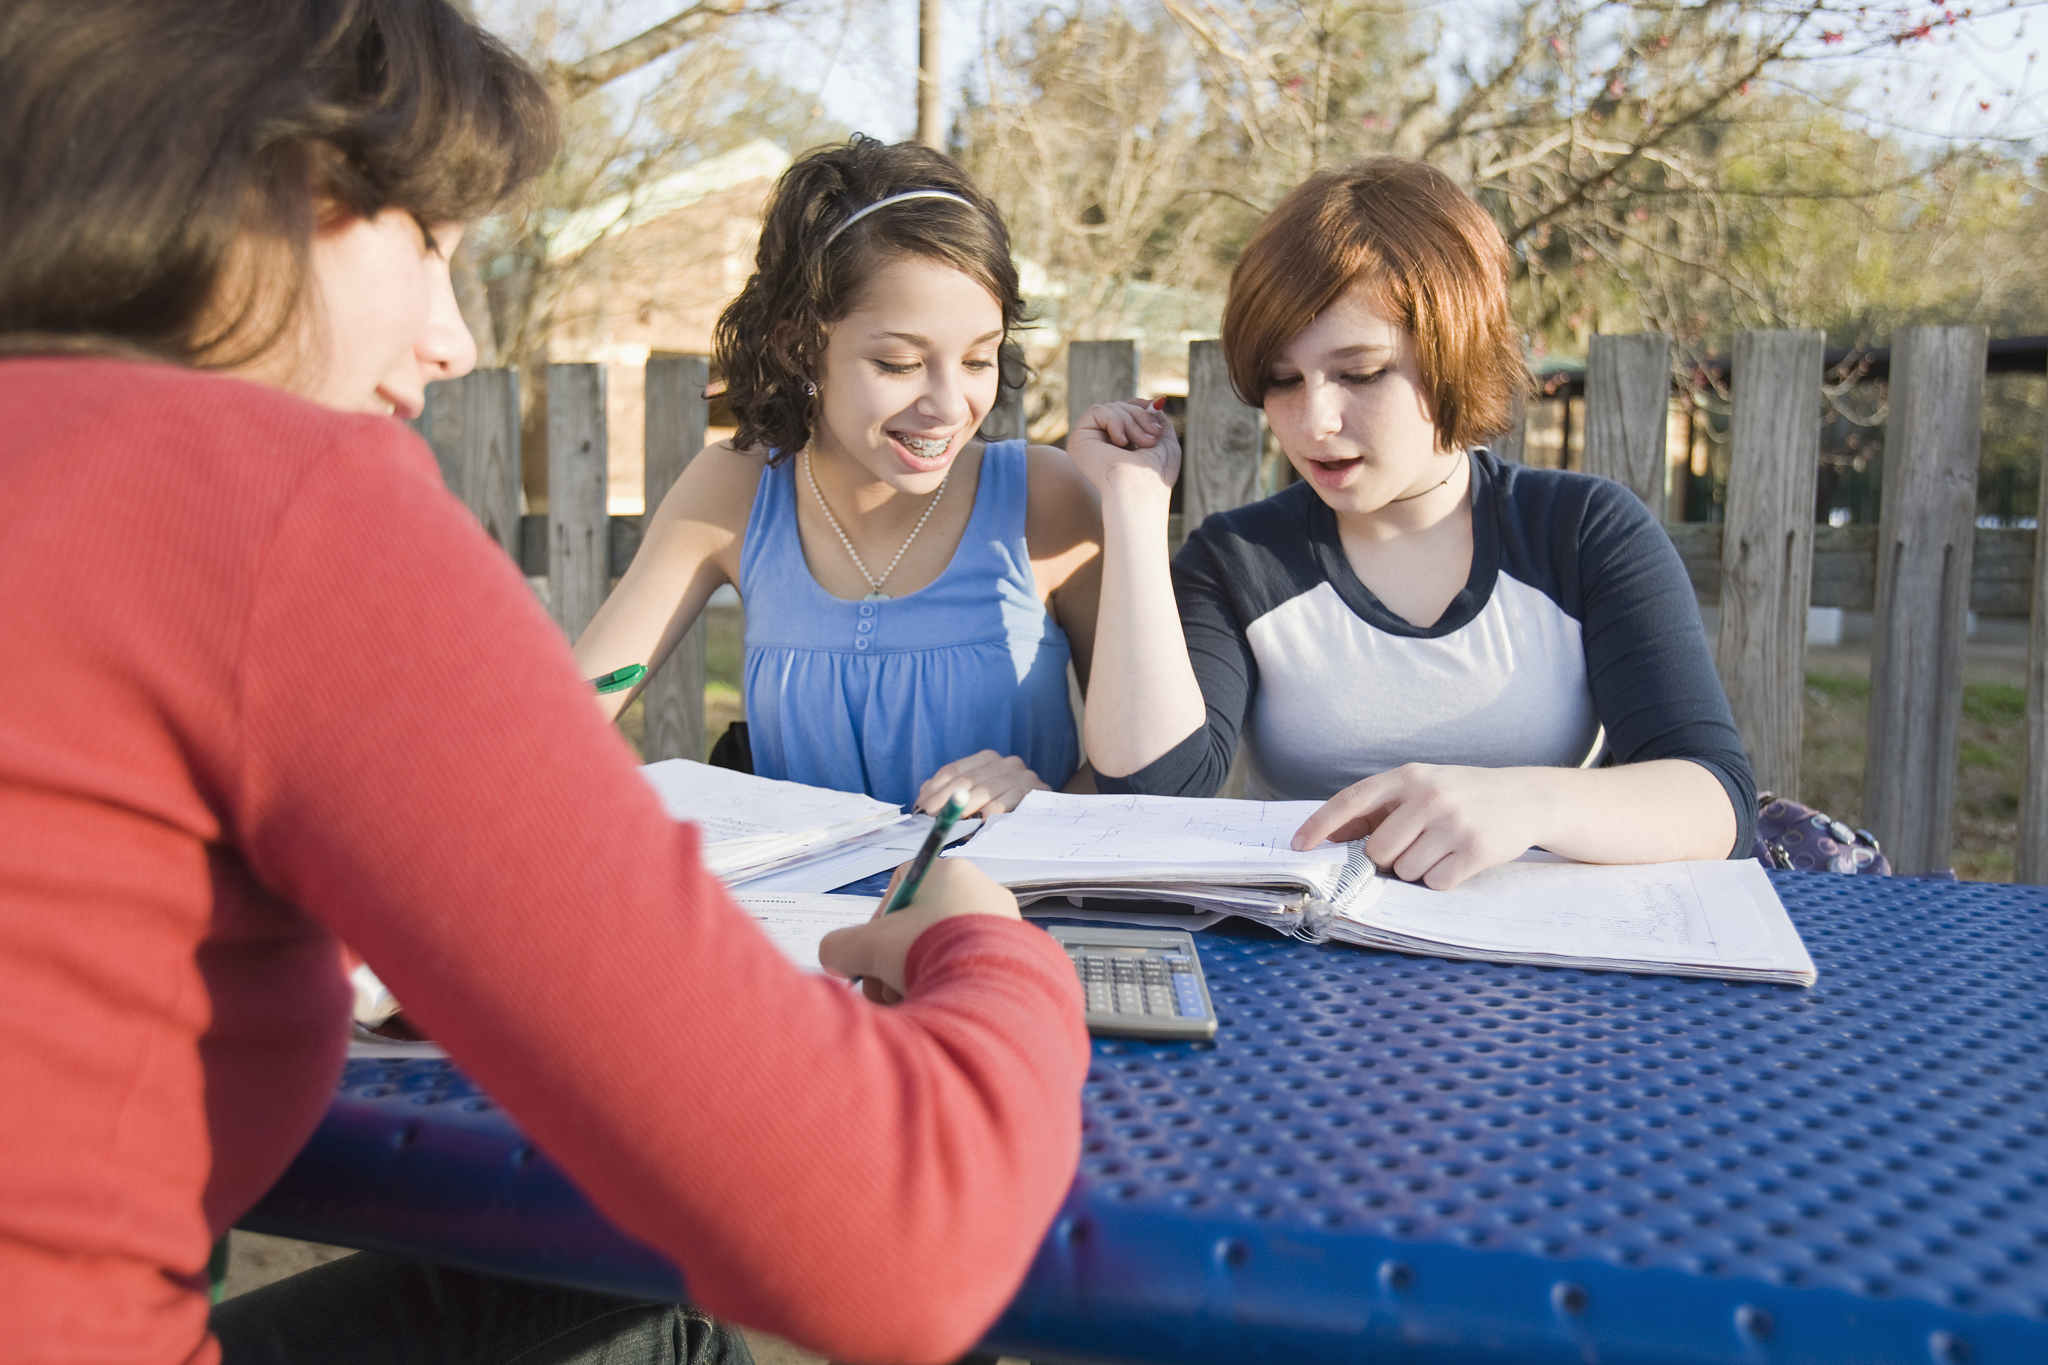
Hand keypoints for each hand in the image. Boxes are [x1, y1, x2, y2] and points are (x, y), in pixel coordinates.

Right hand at [818, 856, 1020, 1002]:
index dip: (877, 925)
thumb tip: (838, 960)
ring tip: (911, 1002)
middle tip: (884, 990)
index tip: (871, 954)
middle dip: (893, 963)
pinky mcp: (1014, 957)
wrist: (987, 988)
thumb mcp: (866, 946)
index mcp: (948, 873)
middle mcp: (980, 892)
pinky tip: (938, 1010)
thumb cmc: (926, 951)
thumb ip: (839, 947)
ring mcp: (1001, 925)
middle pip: (919, 928)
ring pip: (941, 952)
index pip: (901, 892)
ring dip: (915, 979)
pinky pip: (968, 970)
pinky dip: (947, 990)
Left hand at [916, 750, 1049, 817]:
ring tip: (952, 823)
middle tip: (933, 819)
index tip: (922, 807)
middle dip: (947, 801)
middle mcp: (1005, 762)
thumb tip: (924, 795)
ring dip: (966, 808)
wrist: (1045, 817)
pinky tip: (981, 822)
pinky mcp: (1034, 791)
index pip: (953, 771)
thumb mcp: (976, 796)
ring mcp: (1021, 775)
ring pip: (985, 790)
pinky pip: (1008, 801)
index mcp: (987, 759)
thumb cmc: (1005, 807)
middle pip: (967, 780)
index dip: (935, 789)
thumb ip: (950, 792)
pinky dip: (992, 812)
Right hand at [1064, 398, 1179, 500]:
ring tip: (1141, 445)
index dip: (1141, 408)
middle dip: (1141, 417)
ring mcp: (1090, 441)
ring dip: (1132, 422)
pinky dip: (1115, 422)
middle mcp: (1102, 443)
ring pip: (1112, 408)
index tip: (1157, 414)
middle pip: (1121, 406)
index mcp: (1120, 445)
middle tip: (1151, 440)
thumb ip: (1156, 418)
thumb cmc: (1156, 472)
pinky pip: (1098, 410)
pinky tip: (1120, 443)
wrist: (1141, 488)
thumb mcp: (1165, 439)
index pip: (1126, 411)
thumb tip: (1154, 401)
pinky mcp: (1079, 439)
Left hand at [1290, 763, 1548, 889]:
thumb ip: (1379, 808)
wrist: (1527, 797)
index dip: (1320, 824)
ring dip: (1419, 869)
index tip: (1298, 845)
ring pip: (1406, 871)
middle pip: (1378, 850)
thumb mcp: (1422, 787)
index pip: (1352, 800)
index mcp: (1409, 776)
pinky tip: (1460, 860)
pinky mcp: (1477, 849)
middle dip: (1390, 858)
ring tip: (1443, 848)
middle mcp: (1429, 795)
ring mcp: (1454, 822)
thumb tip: (1331, 834)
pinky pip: (1436, 883)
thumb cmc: (1464, 796)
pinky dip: (1443, 879)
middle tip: (1417, 845)